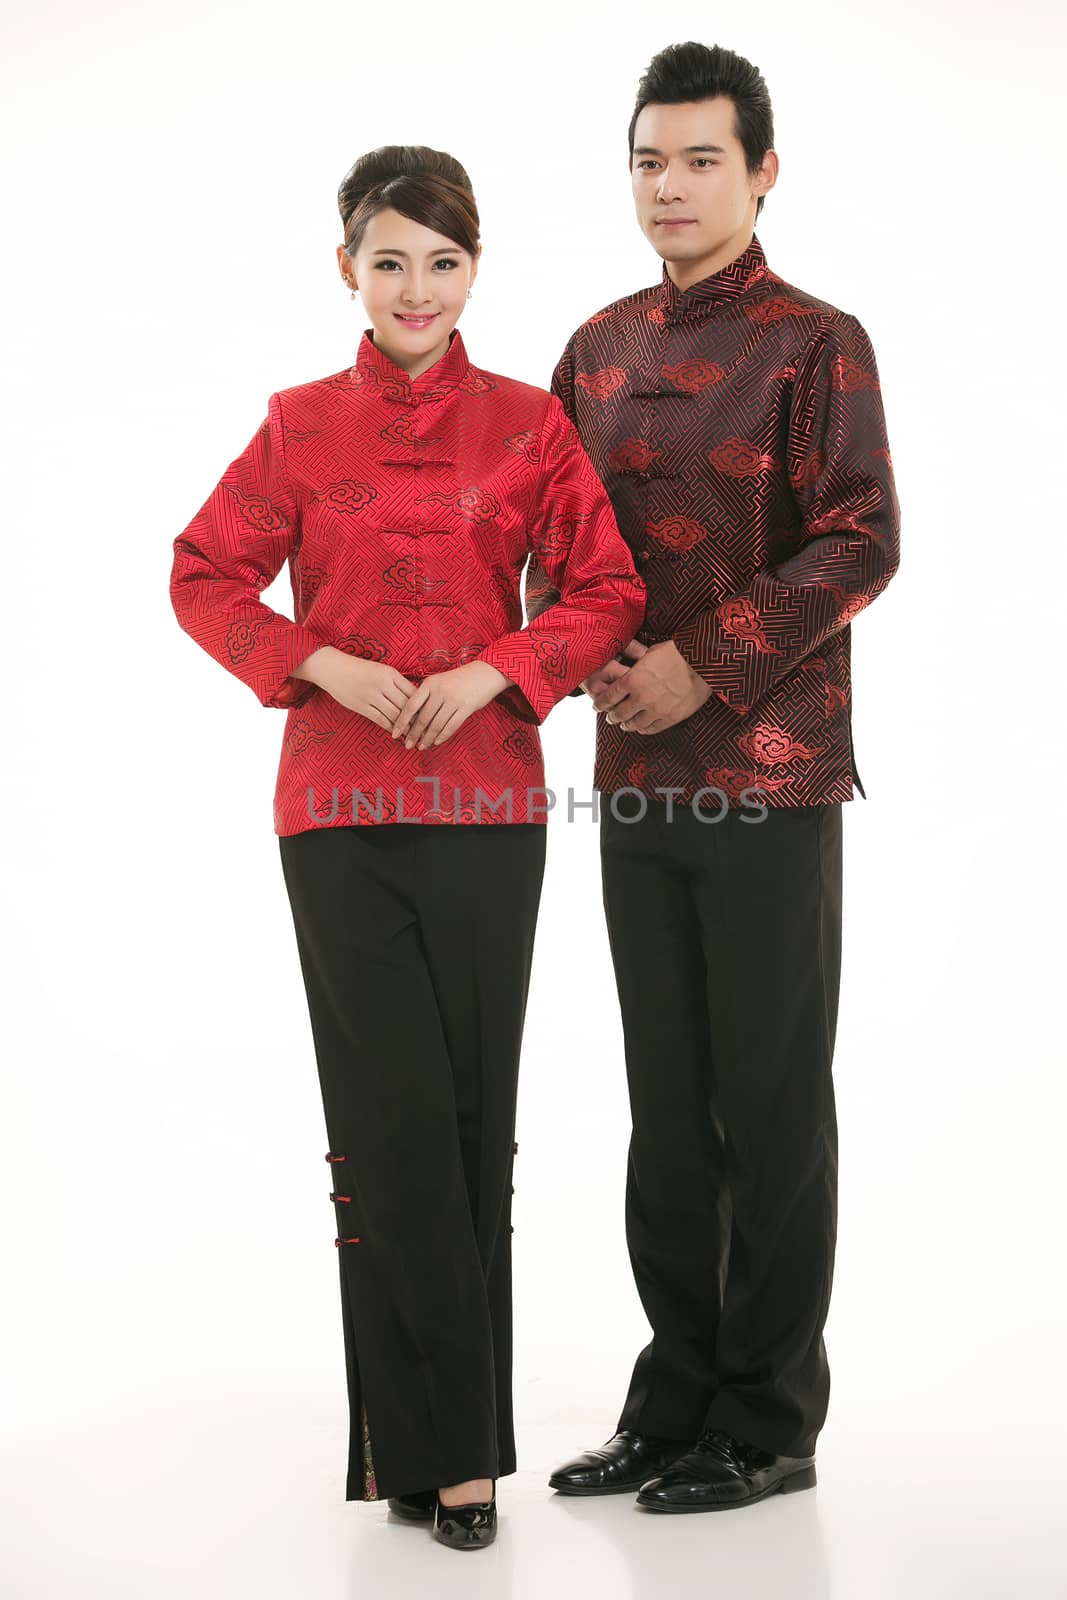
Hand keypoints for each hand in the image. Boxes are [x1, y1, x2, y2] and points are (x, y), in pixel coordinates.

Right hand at [301, 647, 416, 732]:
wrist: (333, 668)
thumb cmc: (358, 668)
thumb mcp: (380, 669)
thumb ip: (395, 682)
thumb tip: (414, 696)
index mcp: (390, 673)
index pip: (412, 692)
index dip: (423, 705)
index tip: (430, 715)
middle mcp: (383, 684)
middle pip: (406, 705)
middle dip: (417, 720)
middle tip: (427, 731)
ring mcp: (371, 696)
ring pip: (395, 715)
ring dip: (405, 728)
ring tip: (414, 736)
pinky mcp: (361, 706)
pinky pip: (380, 720)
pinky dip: (391, 728)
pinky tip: (396, 734)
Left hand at [391, 661, 511, 750]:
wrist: (485, 673)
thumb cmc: (459, 679)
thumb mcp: (439, 681)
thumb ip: (426, 695)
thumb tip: (411, 716)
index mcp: (429, 683)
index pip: (411, 706)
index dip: (401, 722)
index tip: (394, 734)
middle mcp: (440, 691)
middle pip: (422, 718)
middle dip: (413, 734)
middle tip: (407, 745)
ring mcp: (453, 700)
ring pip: (435, 725)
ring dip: (427, 738)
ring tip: (421, 747)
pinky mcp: (466, 708)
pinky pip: (451, 726)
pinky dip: (442, 736)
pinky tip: (436, 742)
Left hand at [593, 639, 709, 733]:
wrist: (702, 661)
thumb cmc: (677, 652)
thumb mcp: (650, 653)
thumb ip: (637, 663)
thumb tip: (629, 659)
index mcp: (632, 679)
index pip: (608, 697)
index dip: (599, 704)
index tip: (596, 706)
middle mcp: (641, 697)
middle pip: (619, 714)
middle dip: (612, 716)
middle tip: (611, 717)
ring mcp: (656, 709)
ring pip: (634, 724)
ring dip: (627, 725)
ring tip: (625, 725)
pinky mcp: (671, 717)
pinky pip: (653, 729)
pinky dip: (644, 730)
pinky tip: (642, 728)